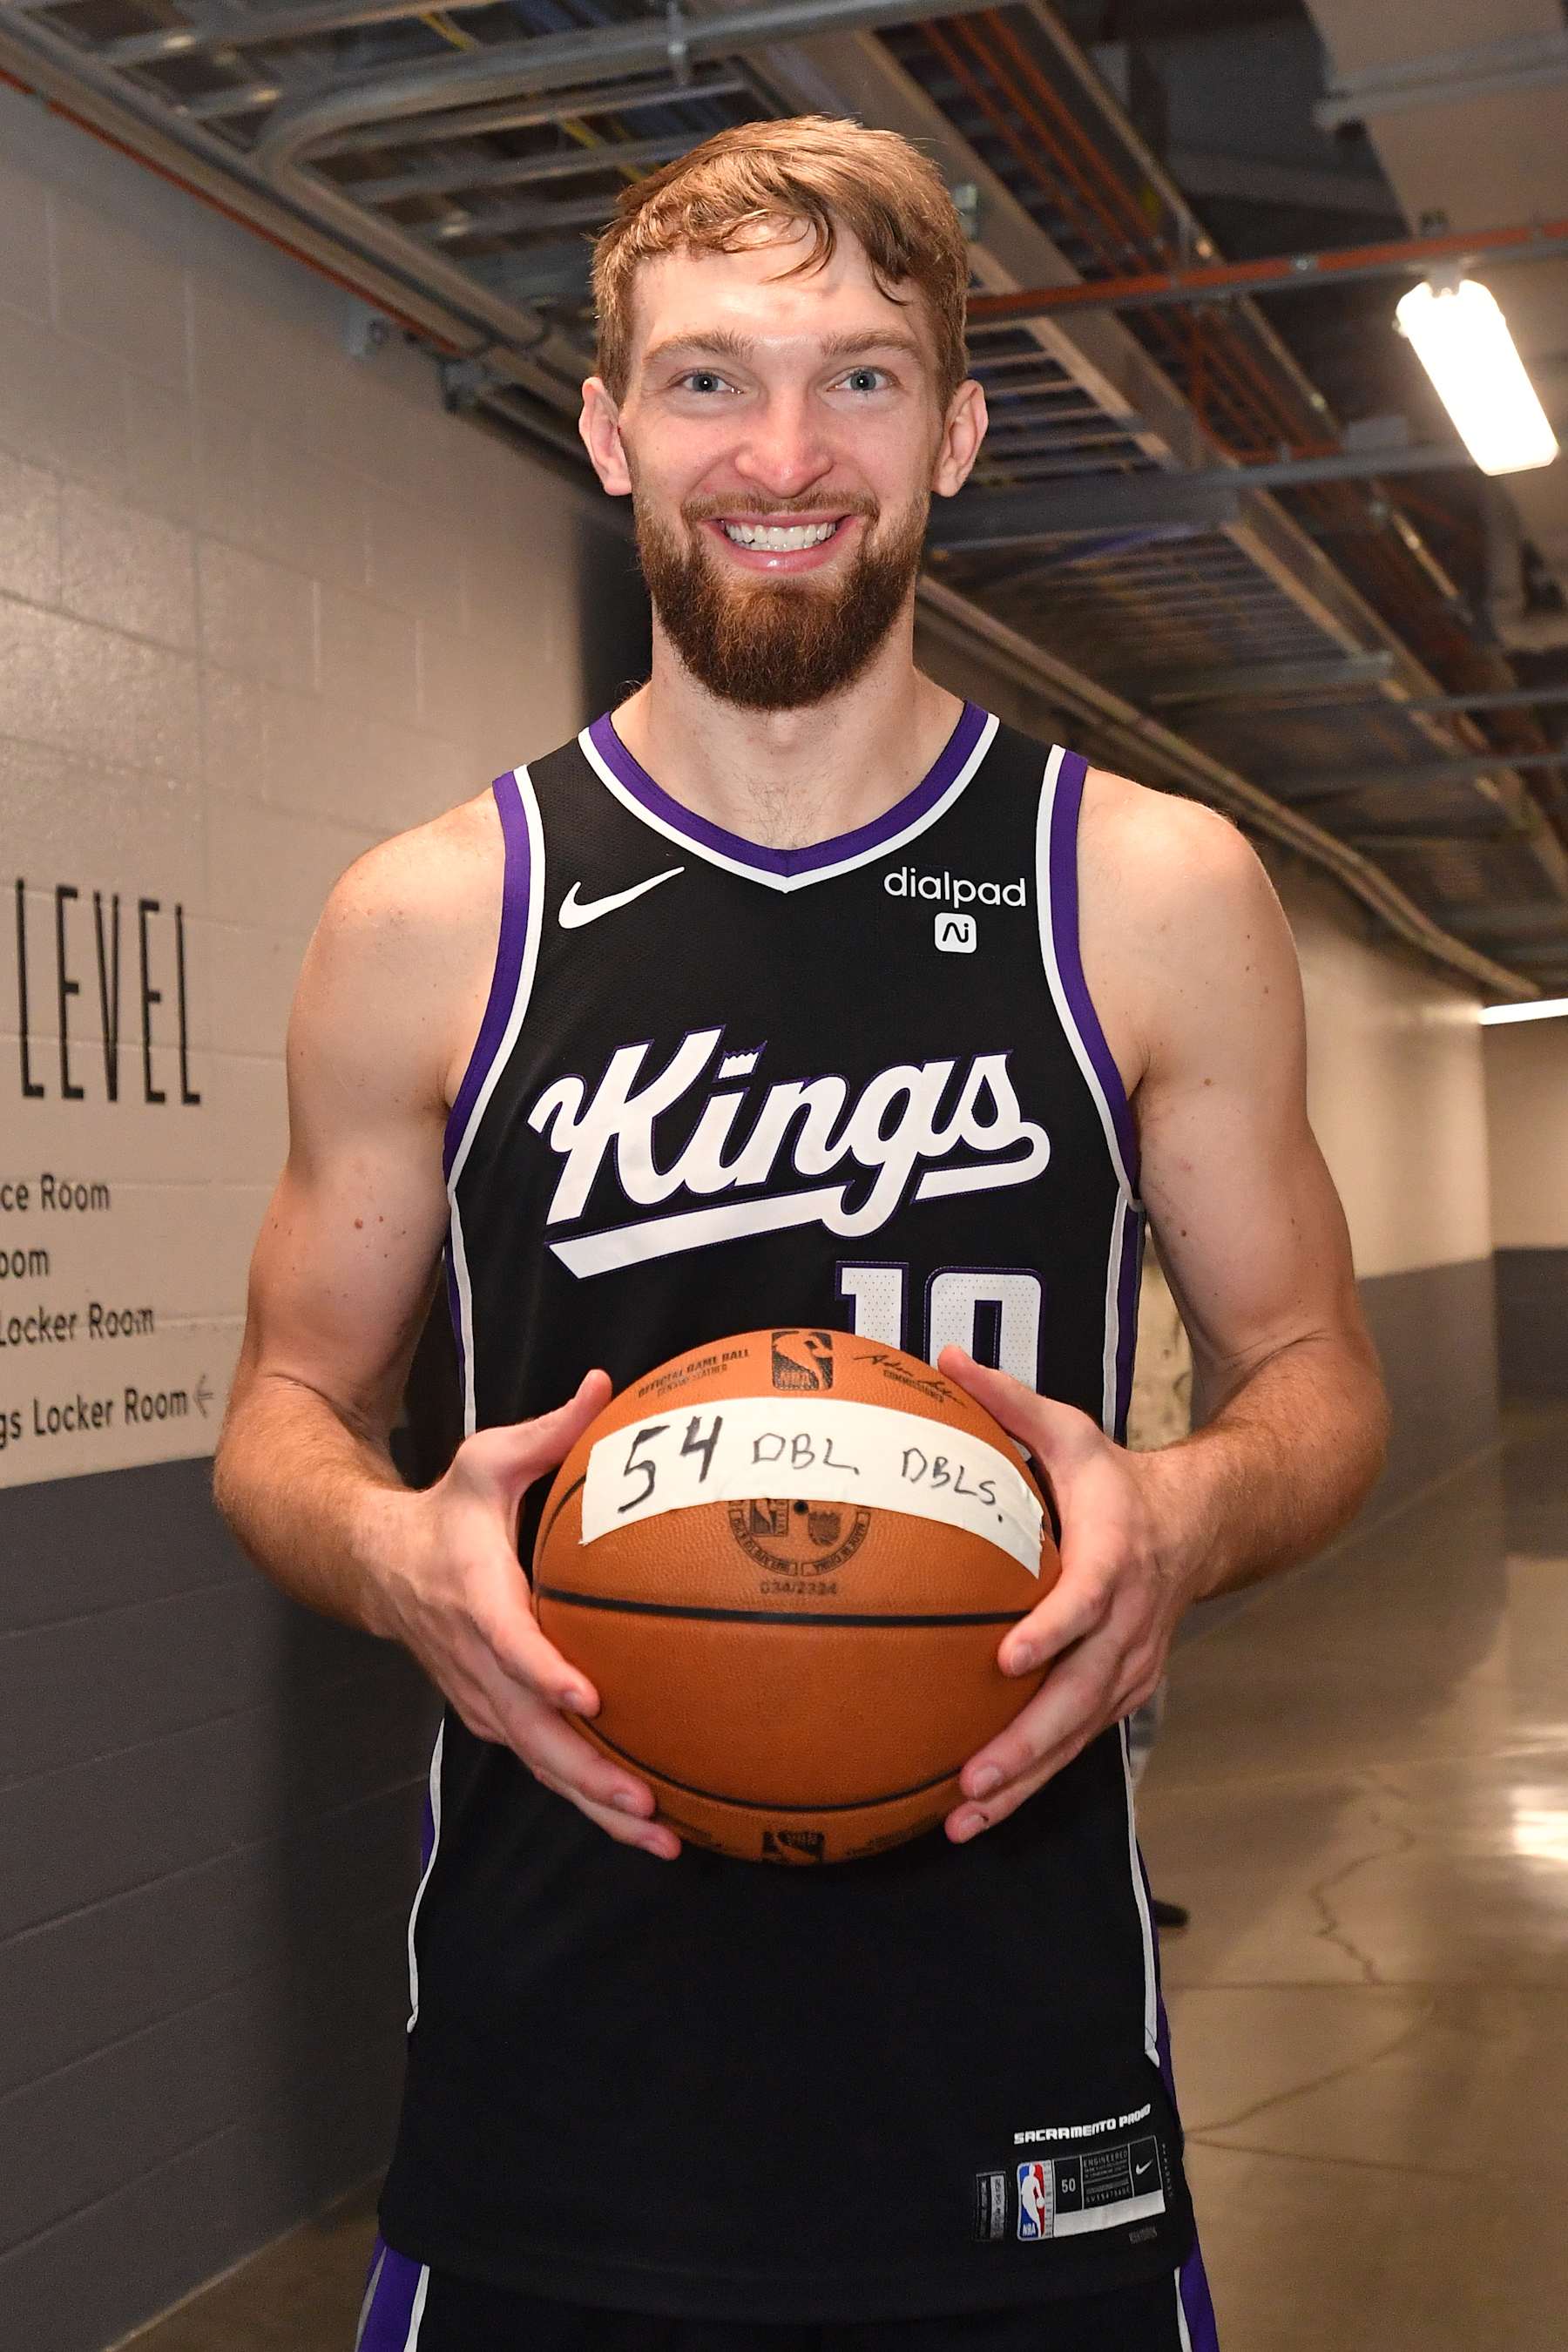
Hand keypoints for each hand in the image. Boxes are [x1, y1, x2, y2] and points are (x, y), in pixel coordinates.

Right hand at [371, 1370, 679, 1859]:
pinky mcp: (493, 1715)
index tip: (589, 1697)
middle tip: (647, 1802)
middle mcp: (476, 1661)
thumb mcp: (485, 1460)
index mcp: (476, 1598)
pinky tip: (640, 1819)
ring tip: (661, 1837)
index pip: (510, 1644)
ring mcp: (482, 1697)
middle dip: (588, 1775)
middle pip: (532, 1732)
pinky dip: (584, 1796)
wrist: (376, 1567)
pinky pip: (541, 1762)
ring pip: (540, 1763)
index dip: (547, 1673)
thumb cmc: (445, 1512)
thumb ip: (549, 1430)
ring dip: (596, 1805)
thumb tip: (604, 1384)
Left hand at [935, 1346, 1196, 1843]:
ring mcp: (1129, 1667)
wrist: (1205, 1523)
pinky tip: (985, 1811)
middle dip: (1026, 1745)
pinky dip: (1037, 1780)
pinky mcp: (1123, 1693)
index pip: (1083, 1603)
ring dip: (1026, 1782)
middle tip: (972, 1779)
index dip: (1049, 1633)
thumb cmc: (1118, 1478)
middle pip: (1080, 1696)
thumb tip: (943, 1359)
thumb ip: (1008, 1400)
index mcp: (1113, 1559)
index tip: (1005, 1661)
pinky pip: (1079, 1743)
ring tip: (966, 1819)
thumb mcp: (1070, 1430)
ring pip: (1078, 1736)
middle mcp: (1127, 1625)